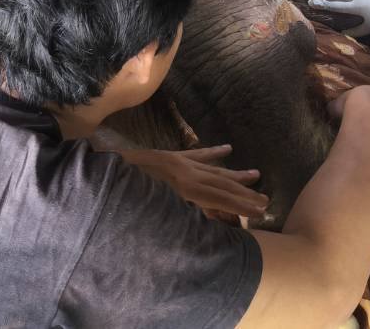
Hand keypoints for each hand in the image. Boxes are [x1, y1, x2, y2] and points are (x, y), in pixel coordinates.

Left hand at [121, 144, 269, 219]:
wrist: (103, 167)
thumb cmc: (123, 197)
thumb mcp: (152, 209)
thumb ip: (180, 215)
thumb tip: (207, 221)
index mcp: (181, 187)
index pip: (218, 198)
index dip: (240, 205)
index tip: (260, 211)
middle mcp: (184, 172)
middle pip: (220, 184)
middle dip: (244, 194)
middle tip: (267, 200)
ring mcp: (178, 162)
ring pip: (213, 169)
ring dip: (234, 175)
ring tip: (256, 175)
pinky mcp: (170, 156)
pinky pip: (196, 154)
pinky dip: (213, 153)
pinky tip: (228, 148)